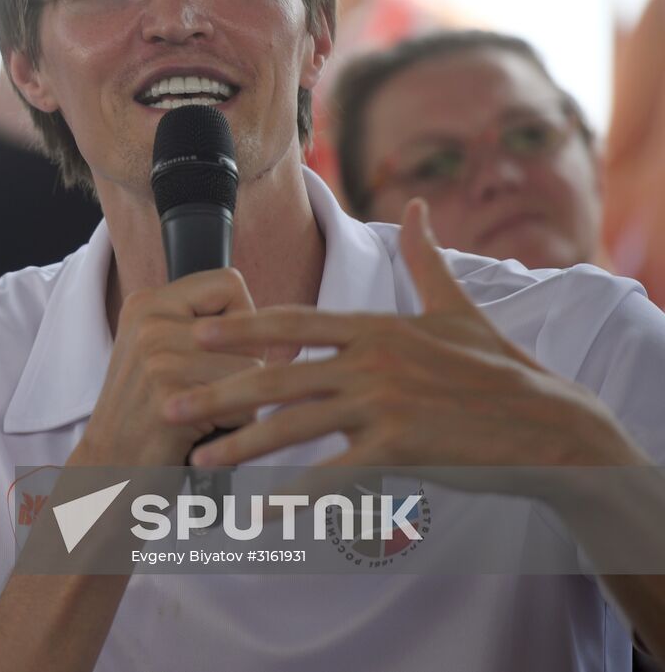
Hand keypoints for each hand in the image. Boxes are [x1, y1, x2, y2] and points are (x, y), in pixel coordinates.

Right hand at [73, 267, 266, 467]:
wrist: (108, 470)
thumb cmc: (148, 415)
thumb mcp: (166, 357)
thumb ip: (221, 336)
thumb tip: (291, 340)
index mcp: (146, 303)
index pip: (228, 282)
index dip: (242, 320)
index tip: (221, 351)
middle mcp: (149, 322)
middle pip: (249, 331)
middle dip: (243, 368)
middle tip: (201, 391)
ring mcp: (157, 357)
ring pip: (253, 369)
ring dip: (240, 402)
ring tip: (200, 414)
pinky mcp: (172, 397)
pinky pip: (244, 406)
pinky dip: (232, 428)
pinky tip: (199, 433)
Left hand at [163, 200, 639, 472]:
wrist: (551, 425)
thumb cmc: (499, 368)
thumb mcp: (458, 307)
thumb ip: (425, 259)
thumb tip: (417, 207)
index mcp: (376, 326)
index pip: (292, 322)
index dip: (239, 327)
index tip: (192, 332)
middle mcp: (372, 360)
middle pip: (277, 374)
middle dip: (217, 388)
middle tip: (166, 401)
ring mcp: (385, 404)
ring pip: (295, 425)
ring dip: (241, 444)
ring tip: (199, 458)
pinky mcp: (401, 448)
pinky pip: (335, 475)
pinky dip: (295, 495)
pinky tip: (262, 510)